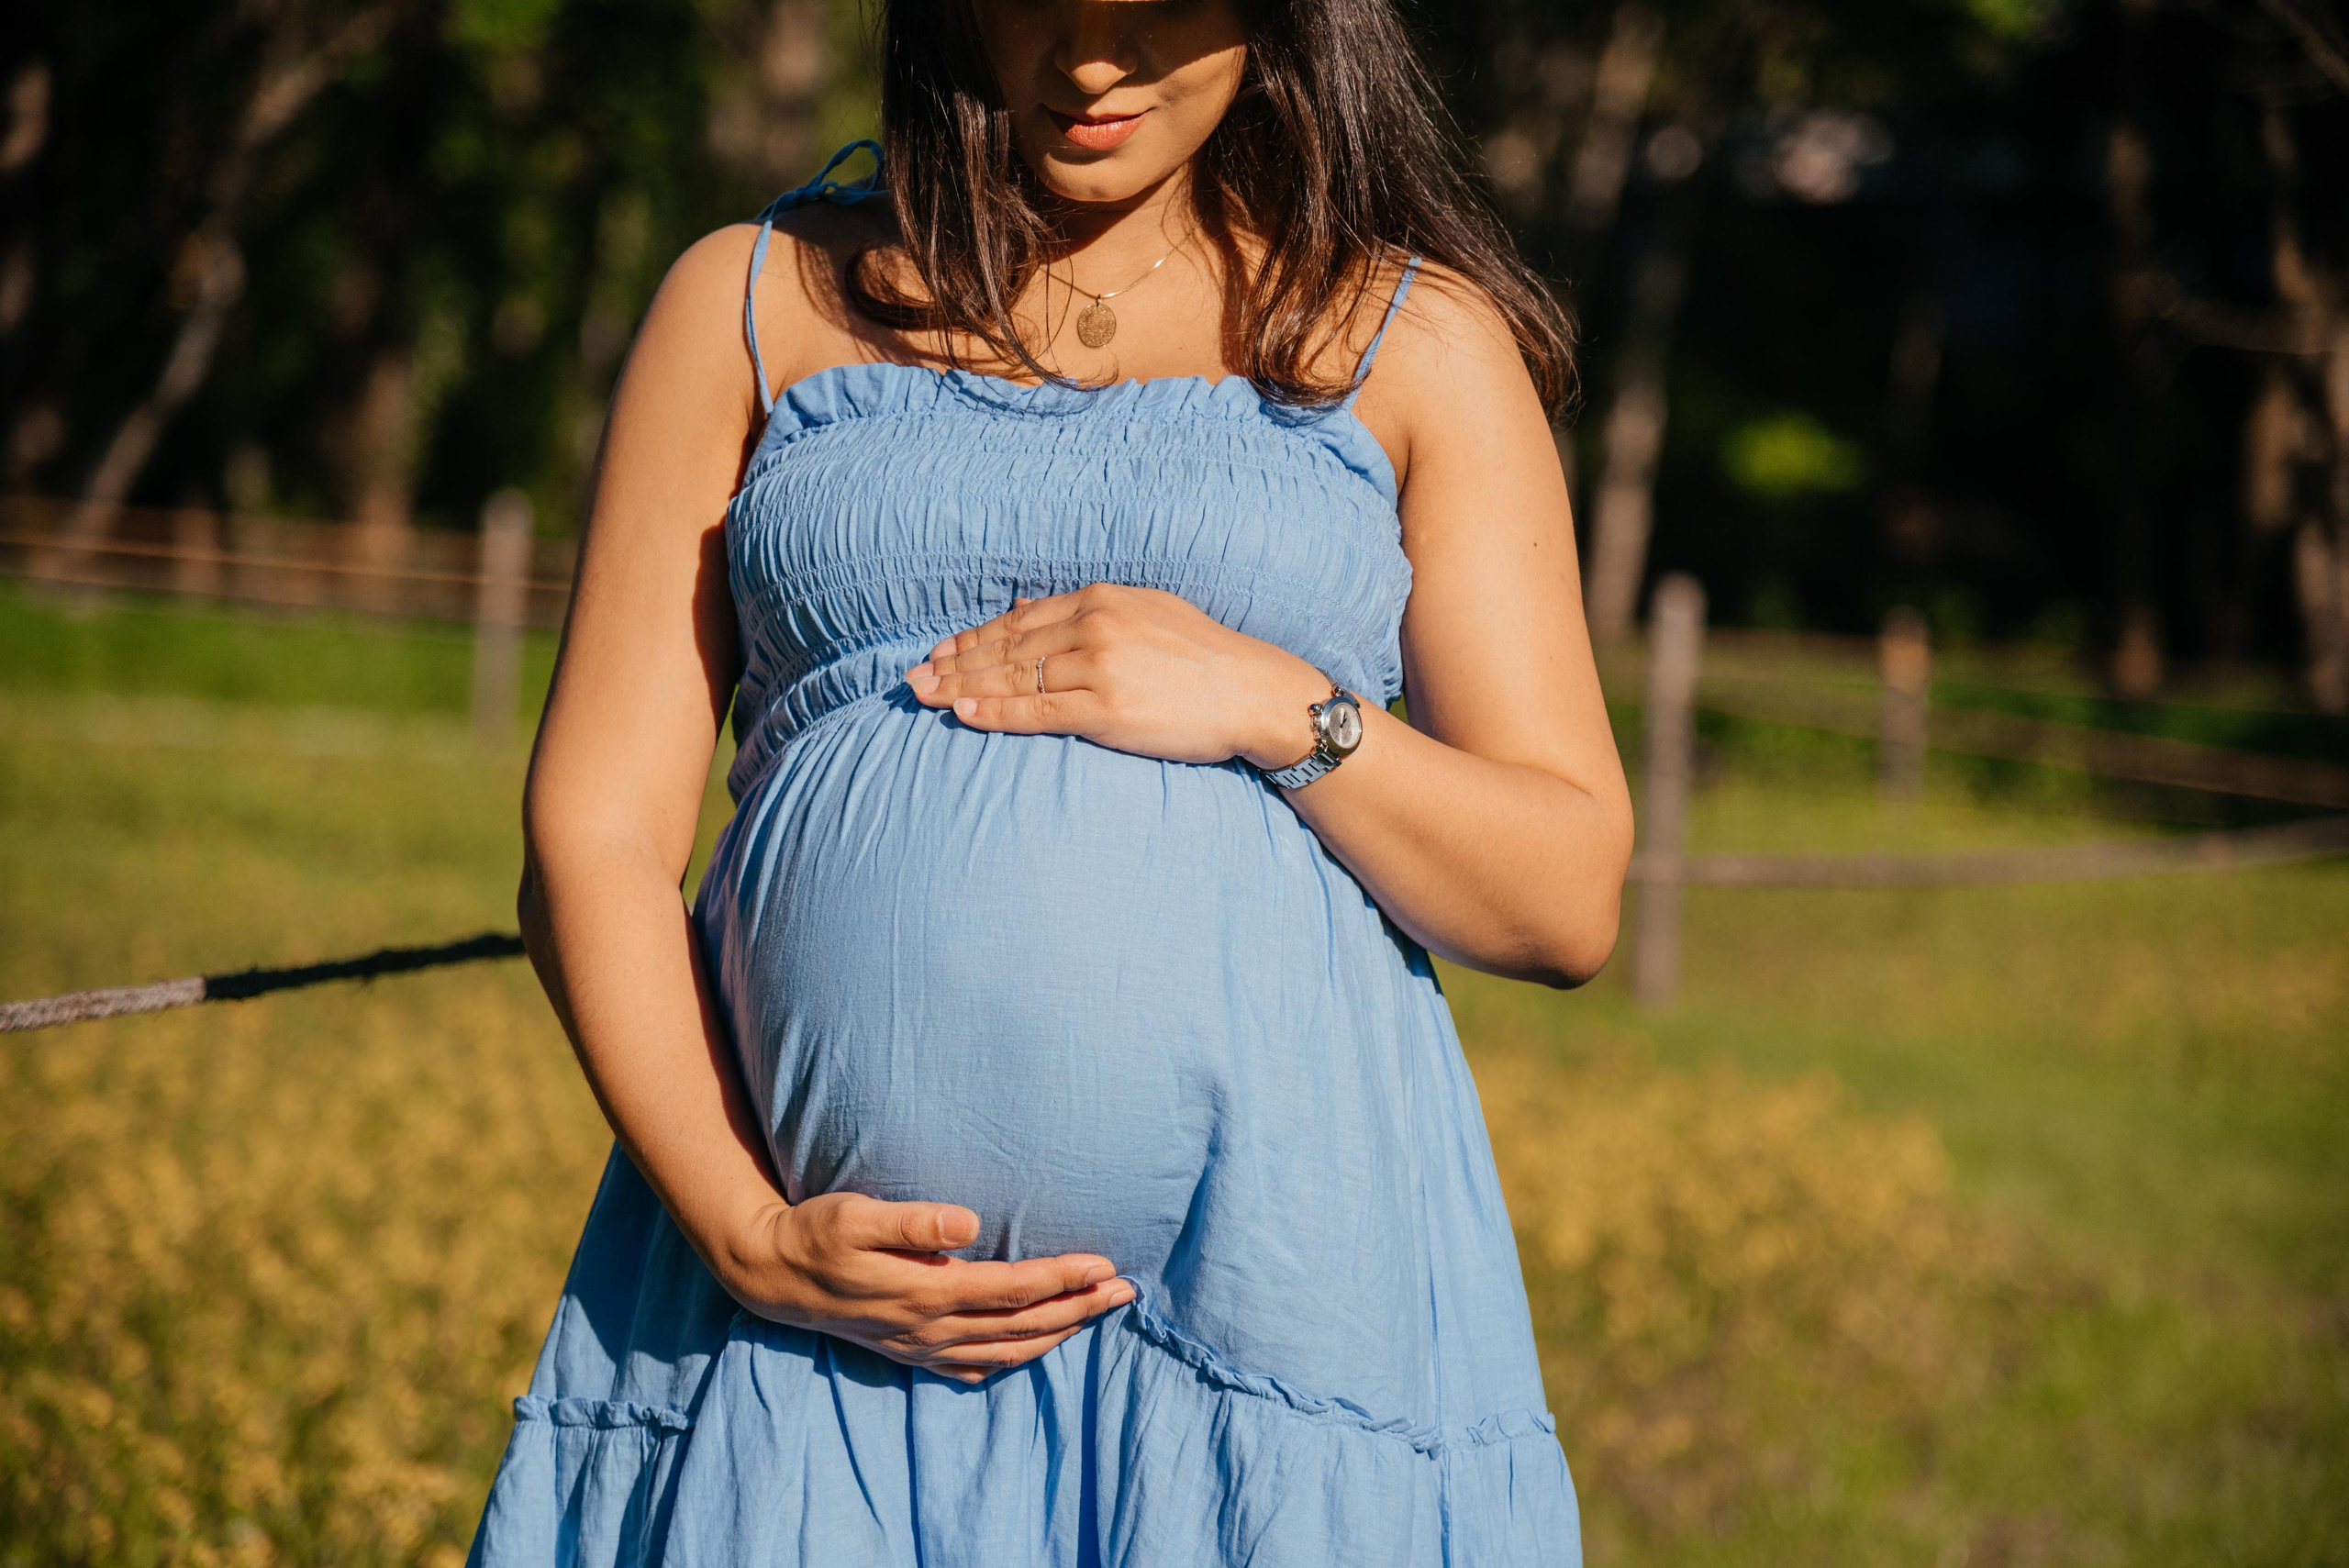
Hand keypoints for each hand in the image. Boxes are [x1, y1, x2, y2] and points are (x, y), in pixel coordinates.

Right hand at [717, 1193, 1133, 1383]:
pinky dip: (1016, 1359)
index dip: (1062, 1279)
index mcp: (927, 1293)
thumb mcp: (857, 1214)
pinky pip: (977, 1367)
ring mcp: (922, 1348)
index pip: (1013, 1290)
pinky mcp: (912, 1353)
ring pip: (1007, 1351)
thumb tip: (968, 1222)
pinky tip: (1035, 1347)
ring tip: (1098, 1312)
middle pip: (1022, 1326)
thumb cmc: (817, 1233)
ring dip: (1059, 1333)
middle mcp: (931, 1329)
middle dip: (1079, 1308)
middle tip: (1125, 1290)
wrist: (773, 1275)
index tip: (1104, 1265)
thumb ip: (914, 1221)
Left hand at [904, 584, 1330, 768]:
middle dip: (953, 663)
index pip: (1020, 620)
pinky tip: (963, 715)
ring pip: (1013, 679)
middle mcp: (1093, 626)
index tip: (940, 652)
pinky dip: (995, 713)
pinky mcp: (1106, 709)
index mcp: (1101, 599)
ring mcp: (1098, 668)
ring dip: (961, 688)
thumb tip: (1027, 611)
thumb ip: (1089, 613)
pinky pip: (1037, 712)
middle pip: (1006, 648)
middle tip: (912, 678)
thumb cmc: (1203, 658)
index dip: (973, 637)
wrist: (1253, 692)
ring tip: (924, 696)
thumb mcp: (1146, 613)